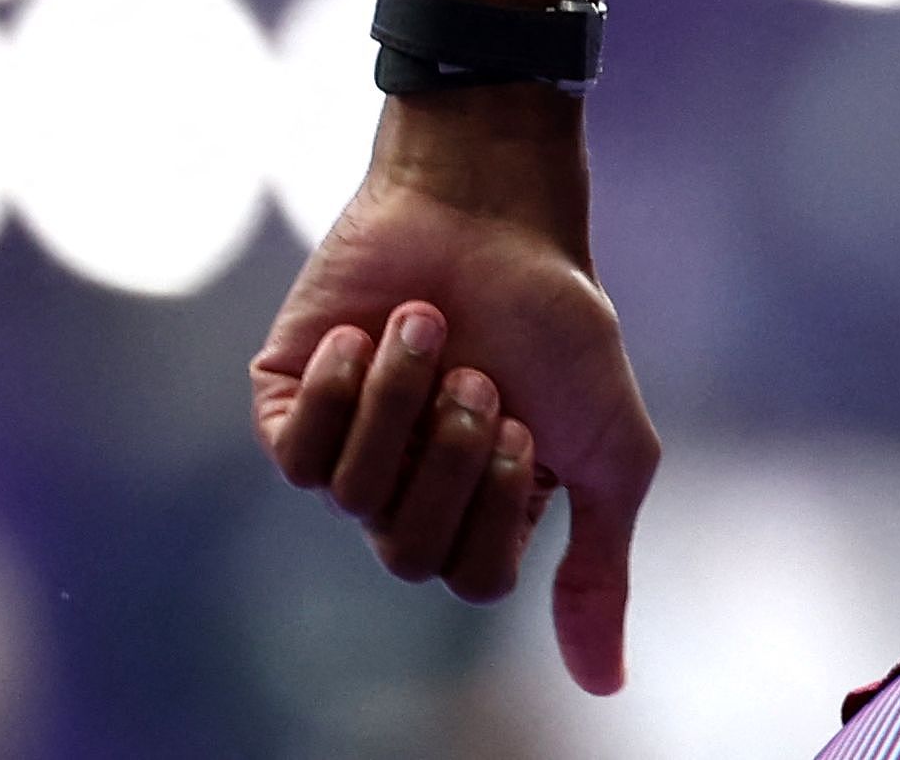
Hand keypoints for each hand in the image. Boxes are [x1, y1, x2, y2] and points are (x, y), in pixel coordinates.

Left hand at [248, 90, 658, 691]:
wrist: (488, 211)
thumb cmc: (556, 320)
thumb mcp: (611, 449)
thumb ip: (600, 568)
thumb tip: (605, 689)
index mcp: (485, 507)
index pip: (472, 578)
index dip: (493, 506)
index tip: (524, 421)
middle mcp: (411, 489)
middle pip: (408, 551)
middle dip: (450, 455)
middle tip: (478, 376)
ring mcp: (348, 448)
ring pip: (350, 496)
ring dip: (399, 404)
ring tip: (428, 328)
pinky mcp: (288, 404)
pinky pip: (294, 455)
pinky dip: (337, 391)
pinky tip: (364, 334)